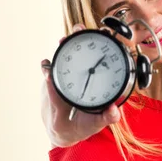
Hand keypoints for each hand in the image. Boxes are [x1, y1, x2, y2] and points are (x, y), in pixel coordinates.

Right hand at [40, 24, 120, 147]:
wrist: (62, 130)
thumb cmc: (83, 125)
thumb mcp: (97, 122)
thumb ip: (106, 118)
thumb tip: (114, 112)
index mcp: (97, 79)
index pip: (101, 56)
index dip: (103, 42)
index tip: (104, 32)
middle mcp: (82, 73)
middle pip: (81, 48)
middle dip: (80, 36)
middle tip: (79, 30)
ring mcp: (66, 75)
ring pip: (64, 54)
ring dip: (63, 45)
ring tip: (62, 41)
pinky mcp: (51, 81)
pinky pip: (48, 70)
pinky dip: (47, 67)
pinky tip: (47, 66)